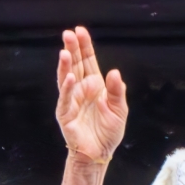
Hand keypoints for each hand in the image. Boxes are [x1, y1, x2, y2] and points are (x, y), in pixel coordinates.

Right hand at [56, 27, 127, 163]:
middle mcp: (81, 89)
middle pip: (75, 65)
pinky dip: (67, 88)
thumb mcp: (120, 110)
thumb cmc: (108, 132)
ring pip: (66, 78)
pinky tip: (70, 78)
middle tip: (68, 34)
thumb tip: (114, 72)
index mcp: (94, 85)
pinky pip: (65, 98)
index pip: (87, 61)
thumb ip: (117, 91)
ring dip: (65, 65)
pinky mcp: (65, 114)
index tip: (80, 30)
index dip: (84, 46)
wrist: (100, 153)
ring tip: (64, 52)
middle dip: (71, 49)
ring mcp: (71, 100)